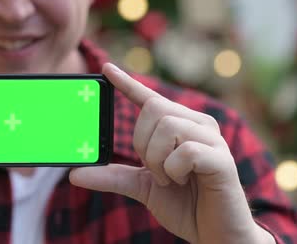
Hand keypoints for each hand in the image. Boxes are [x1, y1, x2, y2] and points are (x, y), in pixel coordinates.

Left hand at [70, 63, 272, 243]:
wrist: (214, 233)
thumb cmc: (183, 204)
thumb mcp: (141, 186)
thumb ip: (112, 176)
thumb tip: (74, 174)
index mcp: (179, 126)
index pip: (150, 99)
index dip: (127, 83)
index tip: (105, 69)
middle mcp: (197, 125)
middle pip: (154, 109)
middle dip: (142, 142)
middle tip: (154, 169)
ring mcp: (212, 139)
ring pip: (167, 127)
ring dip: (158, 159)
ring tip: (171, 178)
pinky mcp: (223, 159)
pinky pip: (185, 151)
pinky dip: (174, 170)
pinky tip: (184, 181)